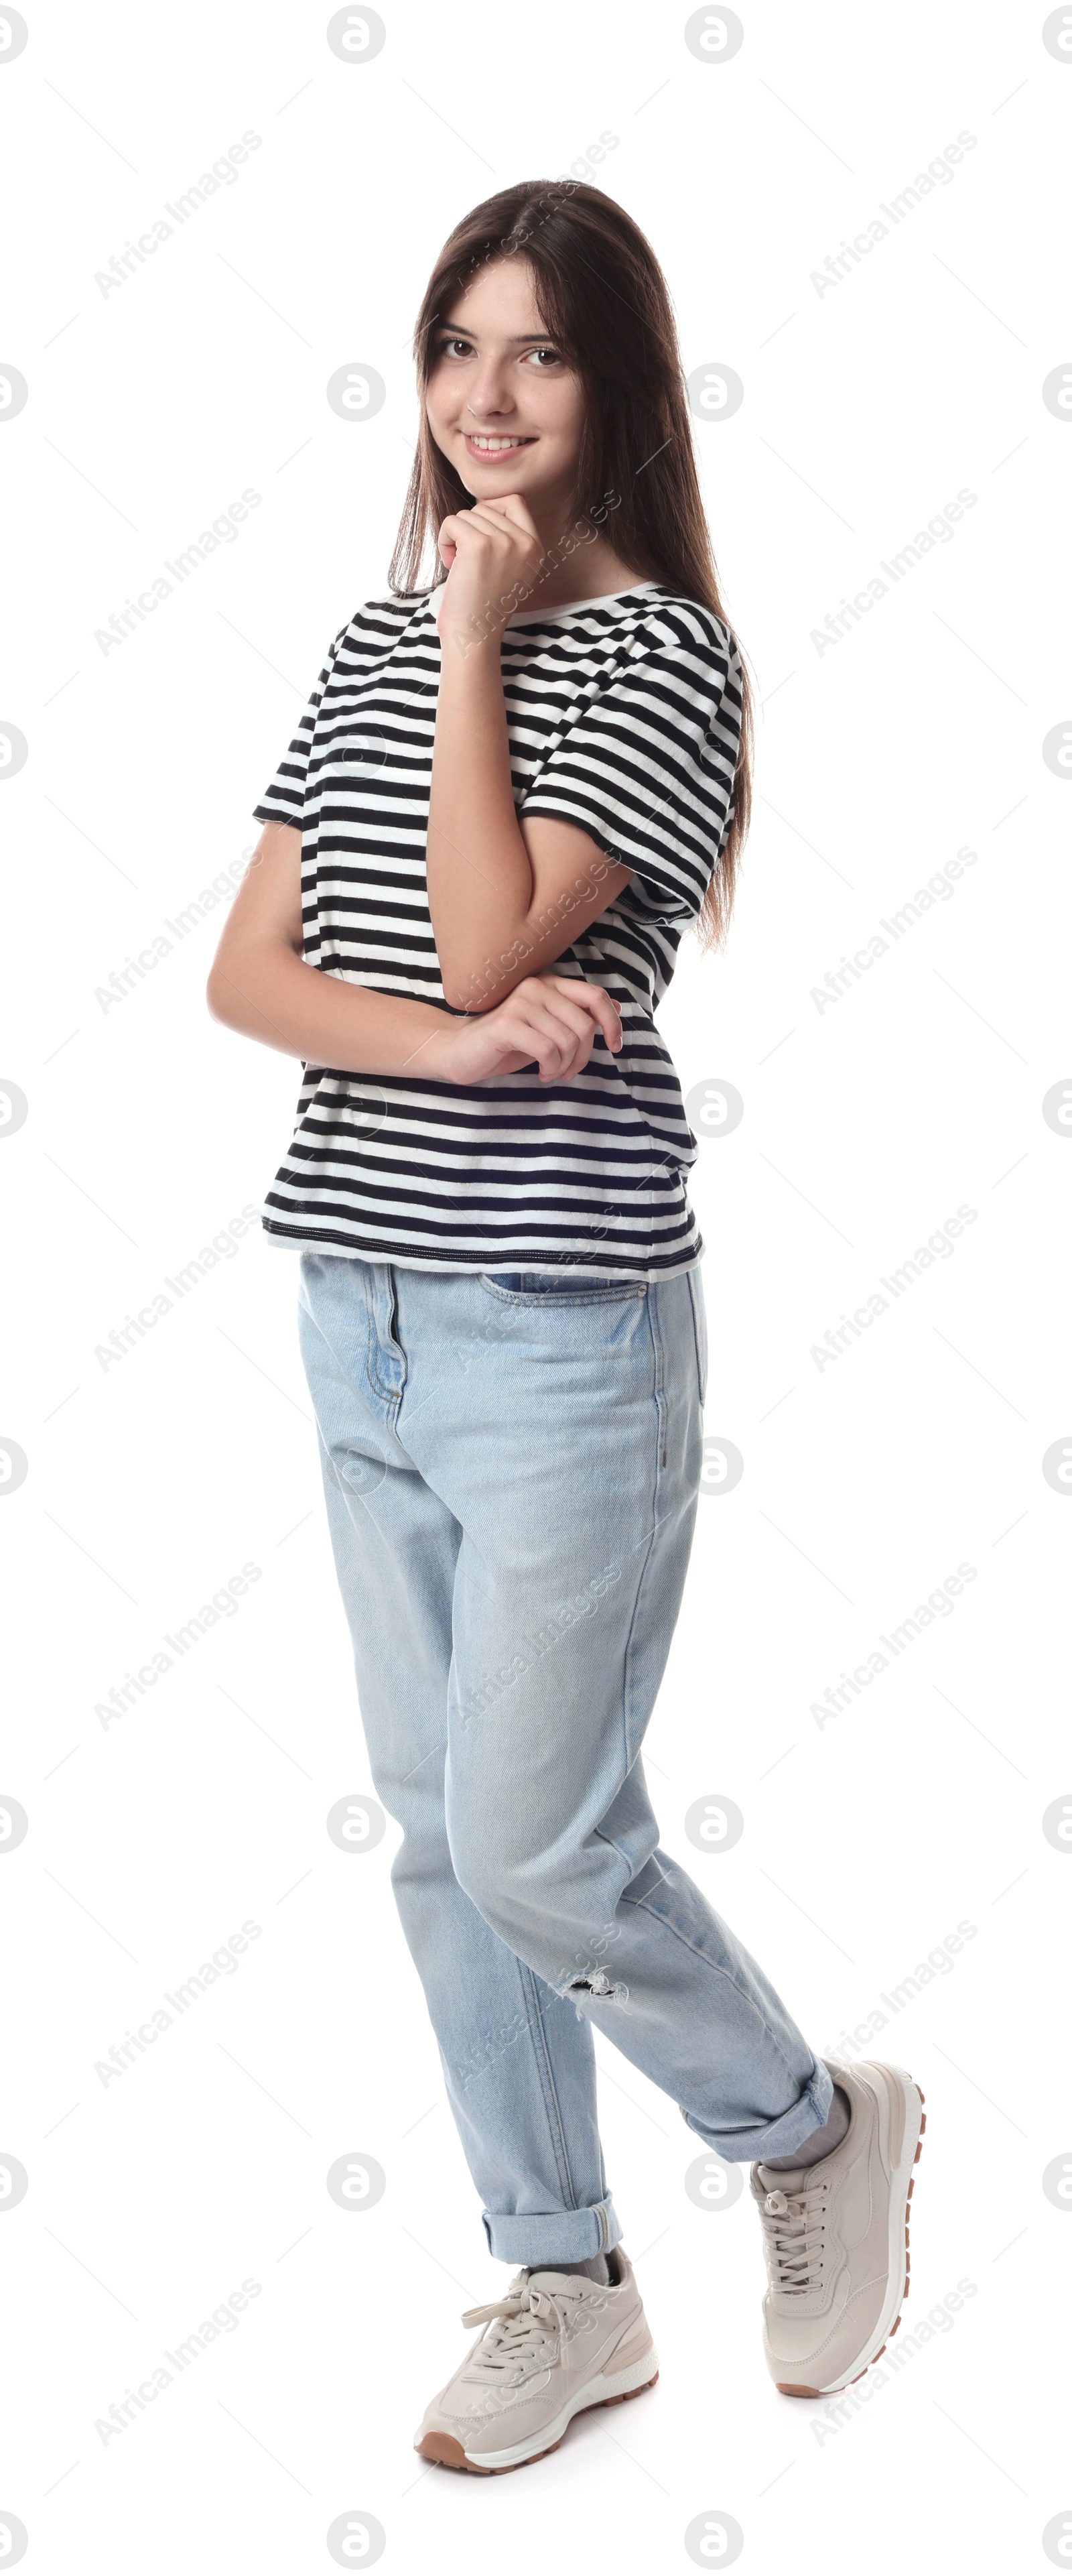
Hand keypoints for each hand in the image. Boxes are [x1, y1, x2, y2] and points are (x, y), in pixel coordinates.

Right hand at [417, 973, 622, 1086]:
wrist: (459, 1051)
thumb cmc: (506, 1042)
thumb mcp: (548, 1029)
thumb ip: (577, 1015)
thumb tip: (616, 1006)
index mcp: (549, 984)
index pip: (595, 996)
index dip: (612, 1022)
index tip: (615, 1047)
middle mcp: (536, 987)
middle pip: (583, 1025)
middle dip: (584, 1056)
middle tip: (568, 1072)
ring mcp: (520, 1004)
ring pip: (567, 1040)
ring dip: (565, 1066)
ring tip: (552, 1073)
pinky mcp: (506, 1025)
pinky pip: (547, 1050)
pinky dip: (550, 1068)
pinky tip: (541, 1074)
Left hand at [436, 494, 544, 646]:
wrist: (474, 635)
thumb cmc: (484, 605)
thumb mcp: (512, 569)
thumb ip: (509, 539)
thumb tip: (487, 505)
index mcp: (536, 547)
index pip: (514, 500)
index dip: (490, 510)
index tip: (479, 534)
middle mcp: (525, 542)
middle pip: (485, 507)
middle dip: (469, 529)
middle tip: (468, 561)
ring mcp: (503, 542)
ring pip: (466, 514)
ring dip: (455, 538)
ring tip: (461, 567)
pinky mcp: (478, 545)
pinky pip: (451, 522)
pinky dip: (444, 541)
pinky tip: (450, 564)